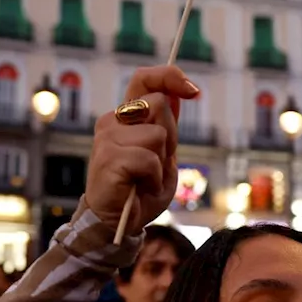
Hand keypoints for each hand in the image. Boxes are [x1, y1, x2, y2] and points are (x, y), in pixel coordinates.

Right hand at [86, 65, 199, 231]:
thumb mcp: (161, 155)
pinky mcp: (109, 158)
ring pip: (157, 134)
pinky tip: (140, 187)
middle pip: (159, 104)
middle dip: (170, 135)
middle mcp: (113, 121)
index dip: (170, 77)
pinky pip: (149, 160)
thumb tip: (179, 95)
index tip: (193, 91)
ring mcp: (107, 139)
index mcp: (125, 117)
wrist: (116, 223)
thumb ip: (165, 126)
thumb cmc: (139, 190)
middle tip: (158, 162)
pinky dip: (153, 178)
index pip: (144, 79)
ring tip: (146, 178)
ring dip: (161, 161)